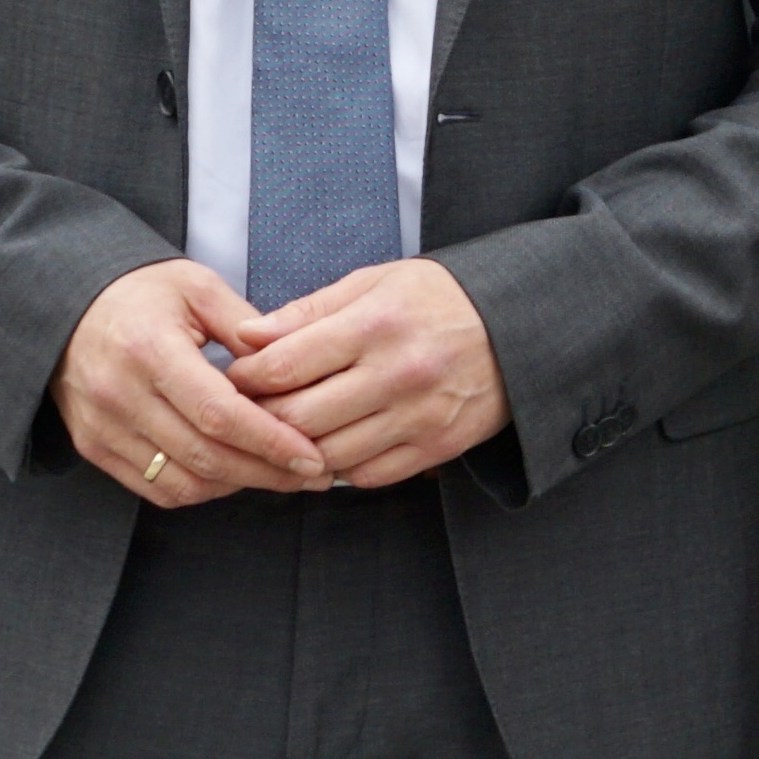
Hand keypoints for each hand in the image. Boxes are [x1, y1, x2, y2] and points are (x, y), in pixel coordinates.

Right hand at [49, 262, 325, 505]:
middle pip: (205, 456)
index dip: (270, 442)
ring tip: (279, 474)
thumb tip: (294, 373)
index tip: (311, 455)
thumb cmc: (139, 291)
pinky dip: (201, 489)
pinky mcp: (94, 448)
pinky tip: (232, 473)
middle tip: (311, 473)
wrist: (66, 305)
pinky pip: (155, 489)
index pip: (219, 414)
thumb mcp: (198, 288)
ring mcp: (103, 428)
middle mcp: (120, 396)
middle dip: (267, 472)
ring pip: (182, 483)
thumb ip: (248, 329)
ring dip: (237, 485)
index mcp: (149, 349)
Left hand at [234, 257, 512, 487]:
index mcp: (377, 324)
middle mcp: (398, 373)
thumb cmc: (440, 299)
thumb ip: (309, 311)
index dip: (247, 377)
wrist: (520, 326)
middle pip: (299, 417)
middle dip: (262, 417)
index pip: (285, 365)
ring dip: (297, 448)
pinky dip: (341, 466)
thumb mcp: (376, 283)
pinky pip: (367, 475)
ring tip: (288, 429)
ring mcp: (419, 416)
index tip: (237, 377)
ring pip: (327, 454)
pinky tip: (335, 443)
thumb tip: (247, 336)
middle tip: (252, 409)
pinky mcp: (437, 447)